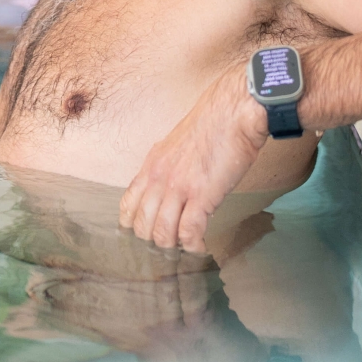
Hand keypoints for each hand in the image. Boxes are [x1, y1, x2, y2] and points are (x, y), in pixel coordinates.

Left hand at [118, 62, 268, 253]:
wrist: (233, 112)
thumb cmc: (213, 124)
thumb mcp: (178, 145)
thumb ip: (170, 169)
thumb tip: (174, 193)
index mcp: (152, 164)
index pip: (128, 205)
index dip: (134, 225)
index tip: (147, 234)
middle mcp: (158, 178)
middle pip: (141, 225)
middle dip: (154, 242)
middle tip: (170, 246)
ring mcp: (178, 188)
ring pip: (162, 234)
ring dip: (173, 247)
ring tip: (185, 249)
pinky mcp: (201, 196)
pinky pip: (189, 233)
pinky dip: (193, 247)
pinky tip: (200, 247)